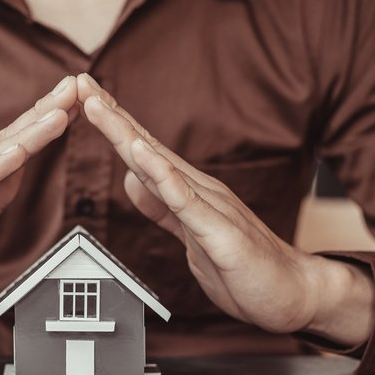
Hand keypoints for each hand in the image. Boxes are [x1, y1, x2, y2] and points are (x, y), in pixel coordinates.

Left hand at [76, 73, 374, 345]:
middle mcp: (198, 190)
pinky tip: (141, 154)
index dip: (113, 126)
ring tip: (98, 106)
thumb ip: (163, 208)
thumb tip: (134, 180)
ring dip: (127, 135)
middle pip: (146, 148)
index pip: (144, 153)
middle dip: (110, 116)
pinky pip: (185, 201)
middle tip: (81, 82)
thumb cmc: (244, 266)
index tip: (84, 98)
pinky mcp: (219, 232)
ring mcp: (210, 207)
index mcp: (188, 192)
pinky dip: (161, 175)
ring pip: (160, 165)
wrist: (293, 293)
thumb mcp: (191, 236)